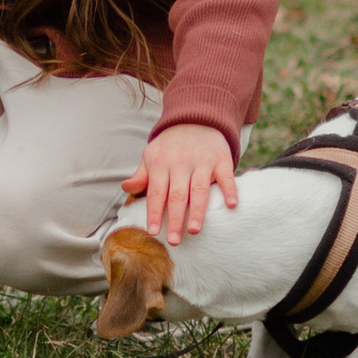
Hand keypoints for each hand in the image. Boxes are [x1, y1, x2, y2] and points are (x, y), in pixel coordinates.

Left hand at [122, 123, 237, 245]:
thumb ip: (141, 175)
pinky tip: (231, 205)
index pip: (156, 192)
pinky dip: (229, 190)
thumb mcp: (151, 155)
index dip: (154, 212)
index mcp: (161, 162)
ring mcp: (203, 161)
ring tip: (194, 230)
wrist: (196, 117)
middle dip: (174, 219)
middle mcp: (181, 162)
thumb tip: (126, 188)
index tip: (153, 232)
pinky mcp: (221, 159)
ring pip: (200, 189)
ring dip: (197, 210)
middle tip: (174, 241)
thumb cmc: (170, 145)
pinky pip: (226, 176)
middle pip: (177, 195)